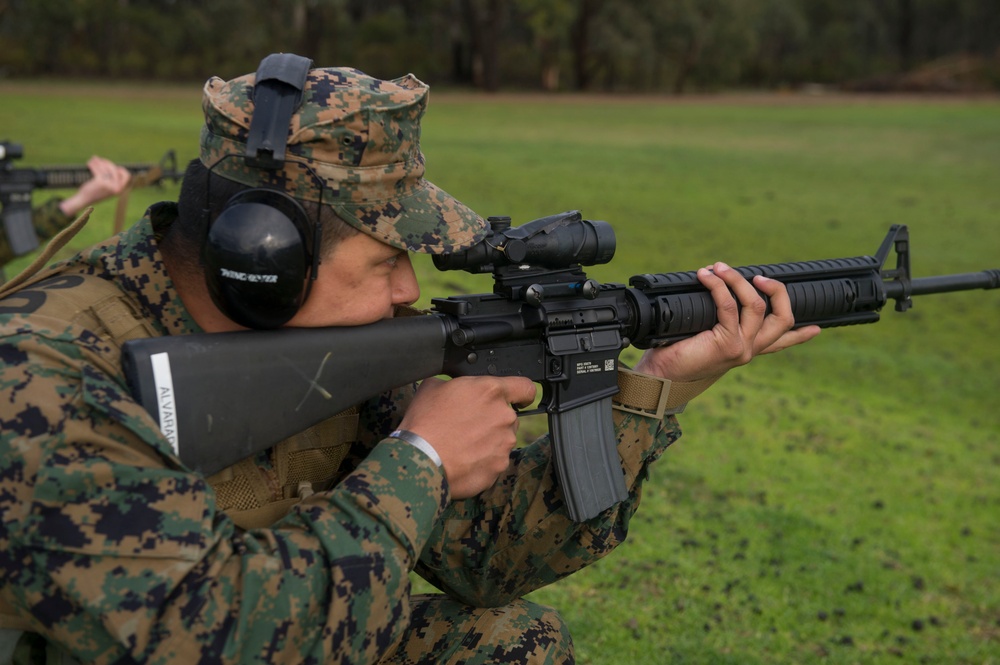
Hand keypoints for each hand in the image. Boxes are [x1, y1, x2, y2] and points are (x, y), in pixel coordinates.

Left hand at [58, 156, 131, 216]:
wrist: (84, 199)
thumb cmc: (95, 192)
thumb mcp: (107, 188)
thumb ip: (113, 181)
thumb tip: (115, 167)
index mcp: (120, 189)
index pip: (127, 176)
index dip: (121, 170)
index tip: (114, 167)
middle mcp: (117, 188)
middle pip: (114, 169)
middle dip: (107, 163)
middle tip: (99, 160)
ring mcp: (109, 185)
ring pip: (105, 168)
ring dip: (98, 162)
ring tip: (93, 159)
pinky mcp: (100, 182)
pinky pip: (98, 169)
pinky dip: (93, 164)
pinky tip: (89, 162)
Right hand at [398, 375, 536, 498]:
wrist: (420, 459)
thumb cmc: (424, 423)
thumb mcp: (433, 387)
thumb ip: (457, 383)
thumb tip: (460, 387)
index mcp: (490, 391)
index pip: (525, 387)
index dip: (521, 394)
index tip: (518, 399)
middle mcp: (504, 416)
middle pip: (509, 416)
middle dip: (494, 420)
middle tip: (469, 426)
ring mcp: (504, 443)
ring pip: (503, 439)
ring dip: (489, 441)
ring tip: (462, 445)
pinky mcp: (499, 466)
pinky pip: (495, 461)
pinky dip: (483, 461)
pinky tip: (463, 459)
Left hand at [635, 262, 820, 382]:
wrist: (659, 374)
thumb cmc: (675, 352)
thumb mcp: (704, 333)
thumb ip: (718, 319)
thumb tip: (716, 287)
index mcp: (747, 349)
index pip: (781, 342)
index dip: (801, 335)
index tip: (817, 329)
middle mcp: (749, 350)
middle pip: (783, 318)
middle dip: (777, 291)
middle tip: (759, 276)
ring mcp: (742, 348)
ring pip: (757, 305)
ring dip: (737, 280)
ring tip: (719, 267)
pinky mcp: (728, 344)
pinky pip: (728, 305)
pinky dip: (718, 286)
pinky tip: (706, 276)